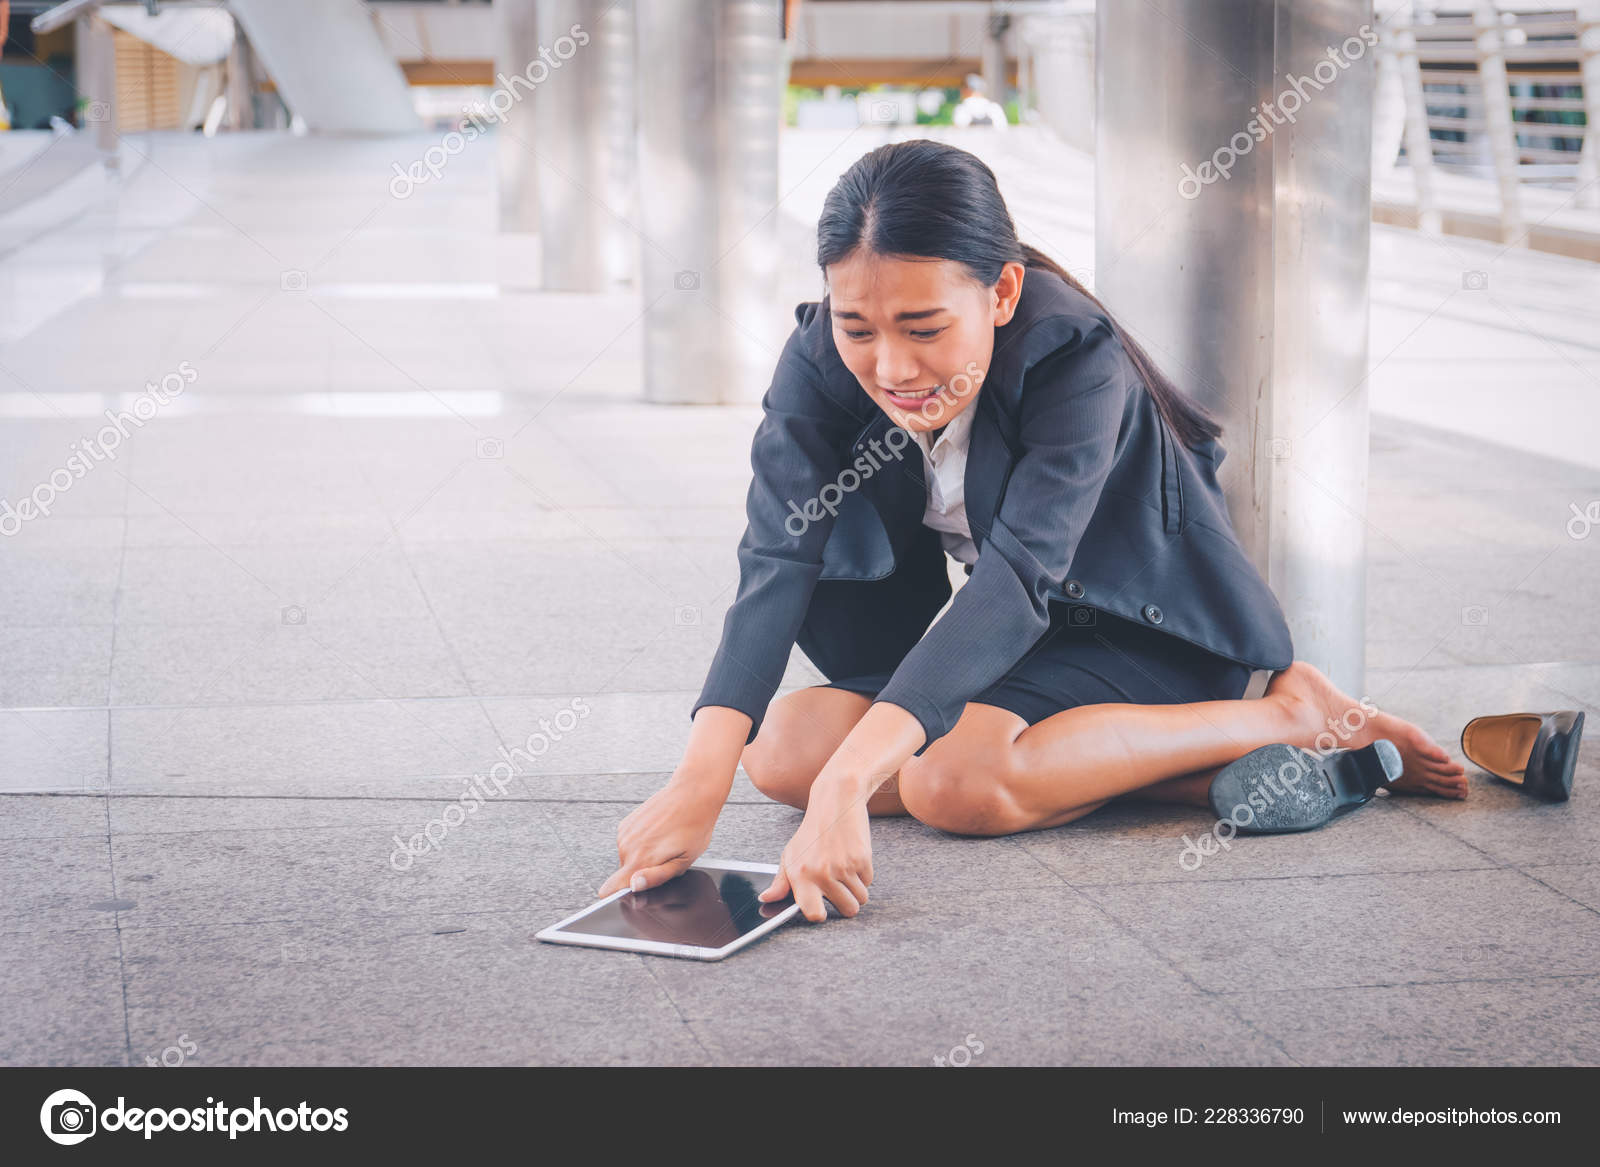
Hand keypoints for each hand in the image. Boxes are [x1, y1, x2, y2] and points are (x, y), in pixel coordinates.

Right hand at [598, 776, 722, 898]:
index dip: (620, 895)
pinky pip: (629, 844)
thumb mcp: (684, 860)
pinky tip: (658, 834)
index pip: (611, 888)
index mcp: (641, 859)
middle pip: (625, 875)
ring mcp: (625, 832)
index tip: (633, 892)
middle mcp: (627, 846)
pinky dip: (640, 844)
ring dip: (642, 857)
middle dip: (642, 873)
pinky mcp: (626, 823)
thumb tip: (634, 886)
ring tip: (664, 844)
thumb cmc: (695, 826)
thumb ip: (657, 877)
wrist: (692, 793)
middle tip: (665, 860)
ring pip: (627, 859)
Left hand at [759, 781, 872, 922]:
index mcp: (800, 875)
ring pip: (861, 898)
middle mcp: (822, 873)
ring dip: (856, 889)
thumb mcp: (790, 854)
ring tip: (844, 870)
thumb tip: (767, 900)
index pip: (814, 914)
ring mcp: (843, 867)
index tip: (821, 908)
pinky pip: (869, 882)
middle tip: (837, 884)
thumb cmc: (811, 832)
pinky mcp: (862, 859)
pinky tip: (852, 859)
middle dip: (846, 902)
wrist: (836, 802)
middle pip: (847, 910)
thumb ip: (780, 882)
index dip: (820, 914)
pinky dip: (864, 875)